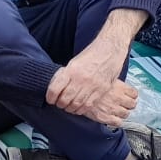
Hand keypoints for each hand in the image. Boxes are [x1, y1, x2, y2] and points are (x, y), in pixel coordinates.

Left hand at [45, 8, 145, 122]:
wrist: (110, 49)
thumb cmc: (92, 54)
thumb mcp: (74, 62)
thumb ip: (66, 75)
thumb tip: (57, 88)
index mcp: (71, 70)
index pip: (55, 89)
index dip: (50, 97)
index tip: (50, 99)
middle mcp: (81, 79)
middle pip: (65, 99)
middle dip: (60, 104)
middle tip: (59, 104)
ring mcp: (93, 85)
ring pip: (76, 104)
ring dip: (70, 108)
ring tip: (68, 107)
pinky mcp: (102, 90)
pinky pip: (89, 105)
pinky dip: (81, 109)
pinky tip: (79, 108)